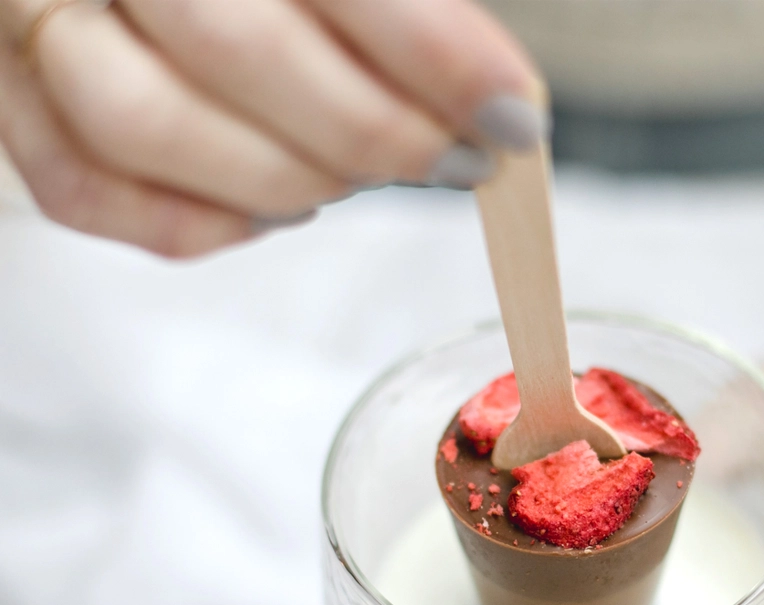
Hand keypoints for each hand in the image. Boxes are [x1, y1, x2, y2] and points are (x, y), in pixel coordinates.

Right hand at [0, 0, 539, 255]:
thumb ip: (395, 1)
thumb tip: (491, 97)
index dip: (434, 54)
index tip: (512, 117)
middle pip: (237, 48)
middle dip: (373, 131)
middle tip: (458, 162)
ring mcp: (24, 12)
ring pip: (141, 124)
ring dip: (280, 178)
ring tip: (356, 181)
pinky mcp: (4, 91)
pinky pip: (79, 185)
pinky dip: (189, 223)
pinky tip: (270, 211)